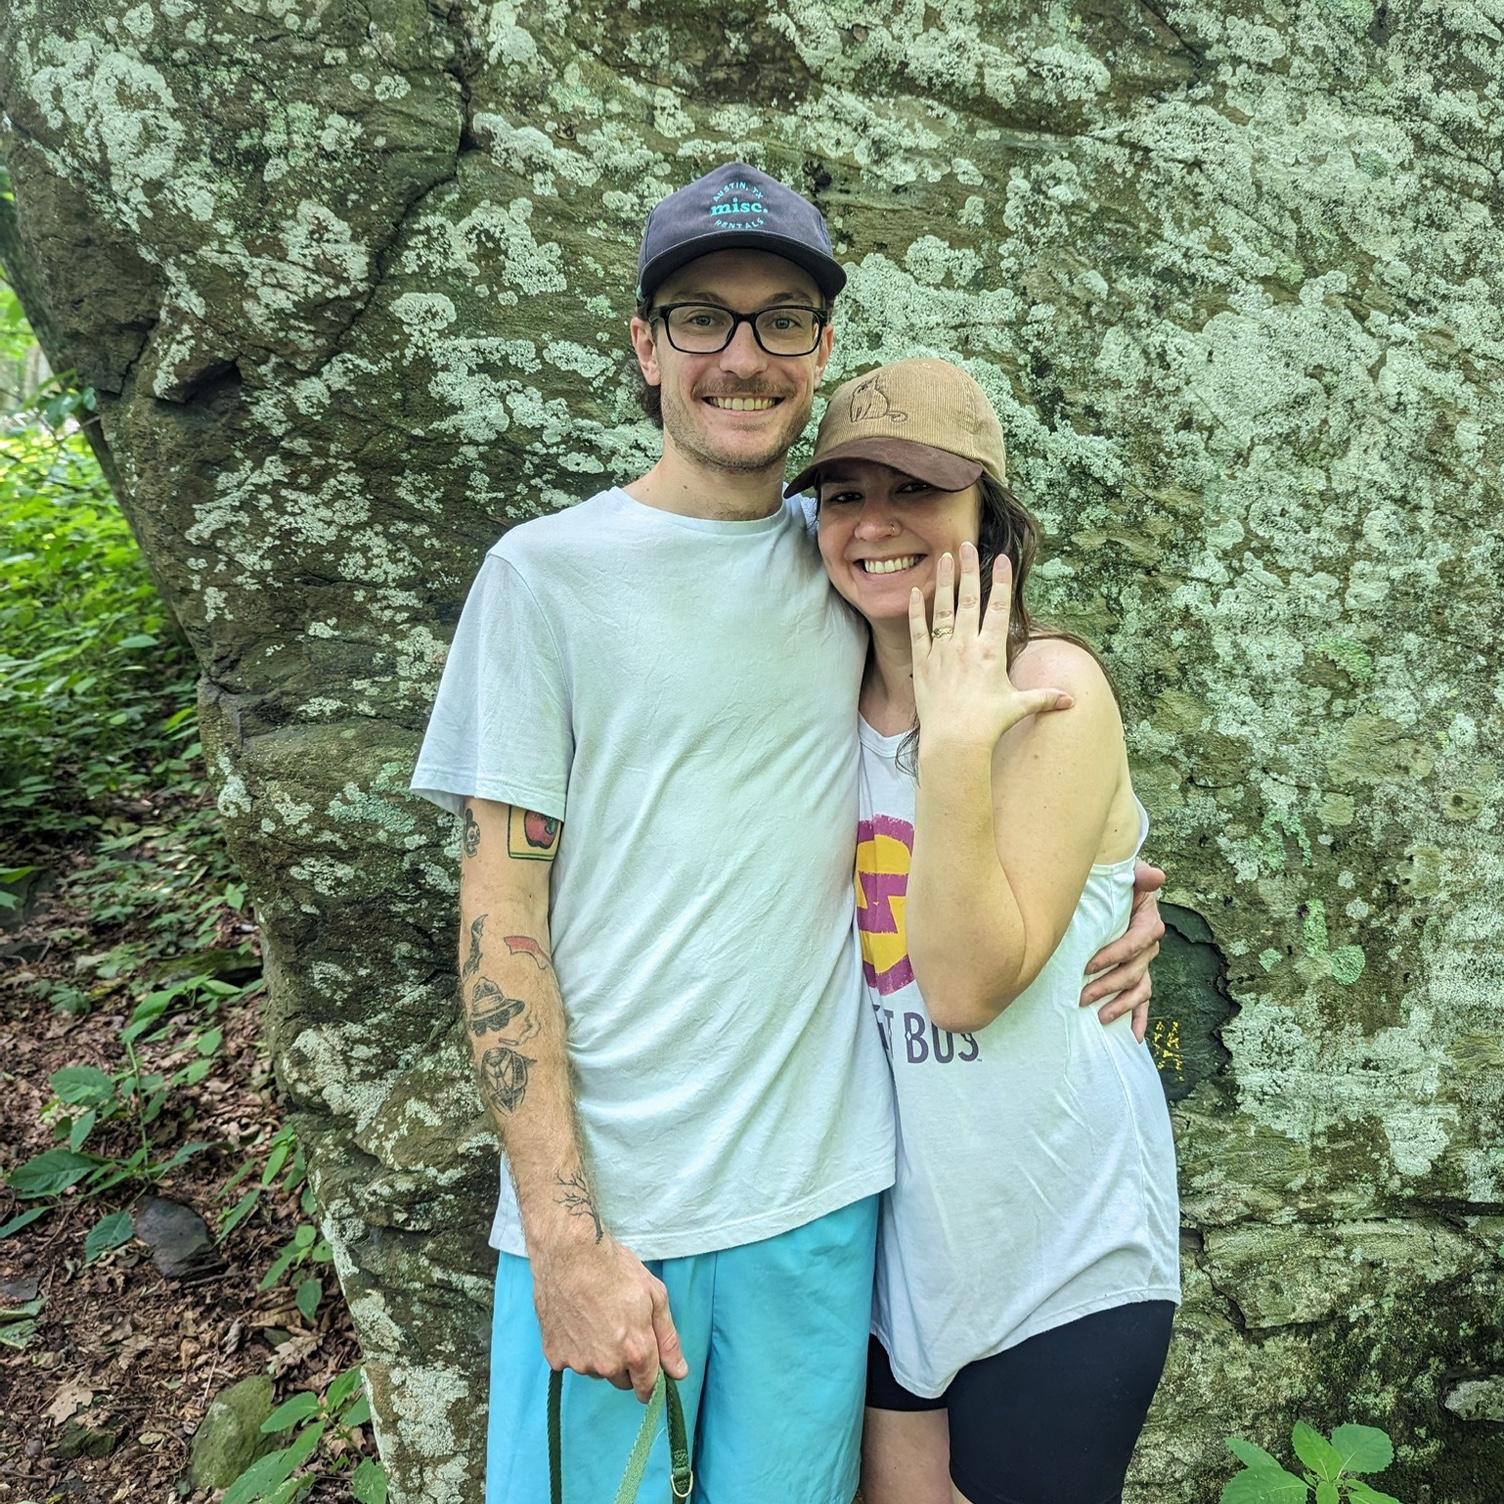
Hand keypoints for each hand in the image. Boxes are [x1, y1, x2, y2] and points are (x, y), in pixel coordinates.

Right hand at [532, 1235, 688, 1401]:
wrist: (569, 1252)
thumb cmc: (614, 1268)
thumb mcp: (655, 1295)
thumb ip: (668, 1339)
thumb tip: (679, 1372)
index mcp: (636, 1350)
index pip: (648, 1388)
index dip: (651, 1380)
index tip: (649, 1370)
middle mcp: (607, 1364)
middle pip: (622, 1380)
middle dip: (626, 1363)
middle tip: (620, 1328)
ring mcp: (578, 1362)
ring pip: (596, 1370)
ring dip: (600, 1354)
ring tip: (596, 1318)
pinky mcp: (554, 1356)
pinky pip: (571, 1361)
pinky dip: (575, 1347)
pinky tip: (576, 1320)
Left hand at [909, 544, 1071, 748]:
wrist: (954, 741)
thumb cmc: (988, 725)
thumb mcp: (1019, 707)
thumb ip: (1043, 698)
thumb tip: (1070, 701)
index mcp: (991, 650)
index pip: (999, 607)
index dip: (1001, 581)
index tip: (1002, 559)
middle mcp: (966, 645)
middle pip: (968, 599)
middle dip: (968, 569)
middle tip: (965, 545)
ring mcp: (942, 652)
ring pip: (942, 609)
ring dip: (942, 582)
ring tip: (942, 559)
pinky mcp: (923, 664)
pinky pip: (919, 632)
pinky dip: (916, 611)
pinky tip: (915, 592)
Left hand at [1080, 861, 1165, 1042]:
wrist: (1116, 889)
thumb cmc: (1118, 882)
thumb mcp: (1129, 873)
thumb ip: (1141, 875)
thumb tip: (1156, 876)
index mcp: (1148, 921)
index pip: (1137, 942)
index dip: (1116, 954)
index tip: (1089, 965)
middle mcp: (1150, 946)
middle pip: (1134, 971)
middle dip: (1108, 986)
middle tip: (1083, 996)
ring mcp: (1144, 963)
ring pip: (1139, 990)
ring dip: (1121, 1006)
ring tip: (1101, 1018)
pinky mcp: (1137, 975)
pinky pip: (1143, 1000)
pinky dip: (1140, 1019)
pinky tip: (1135, 1038)